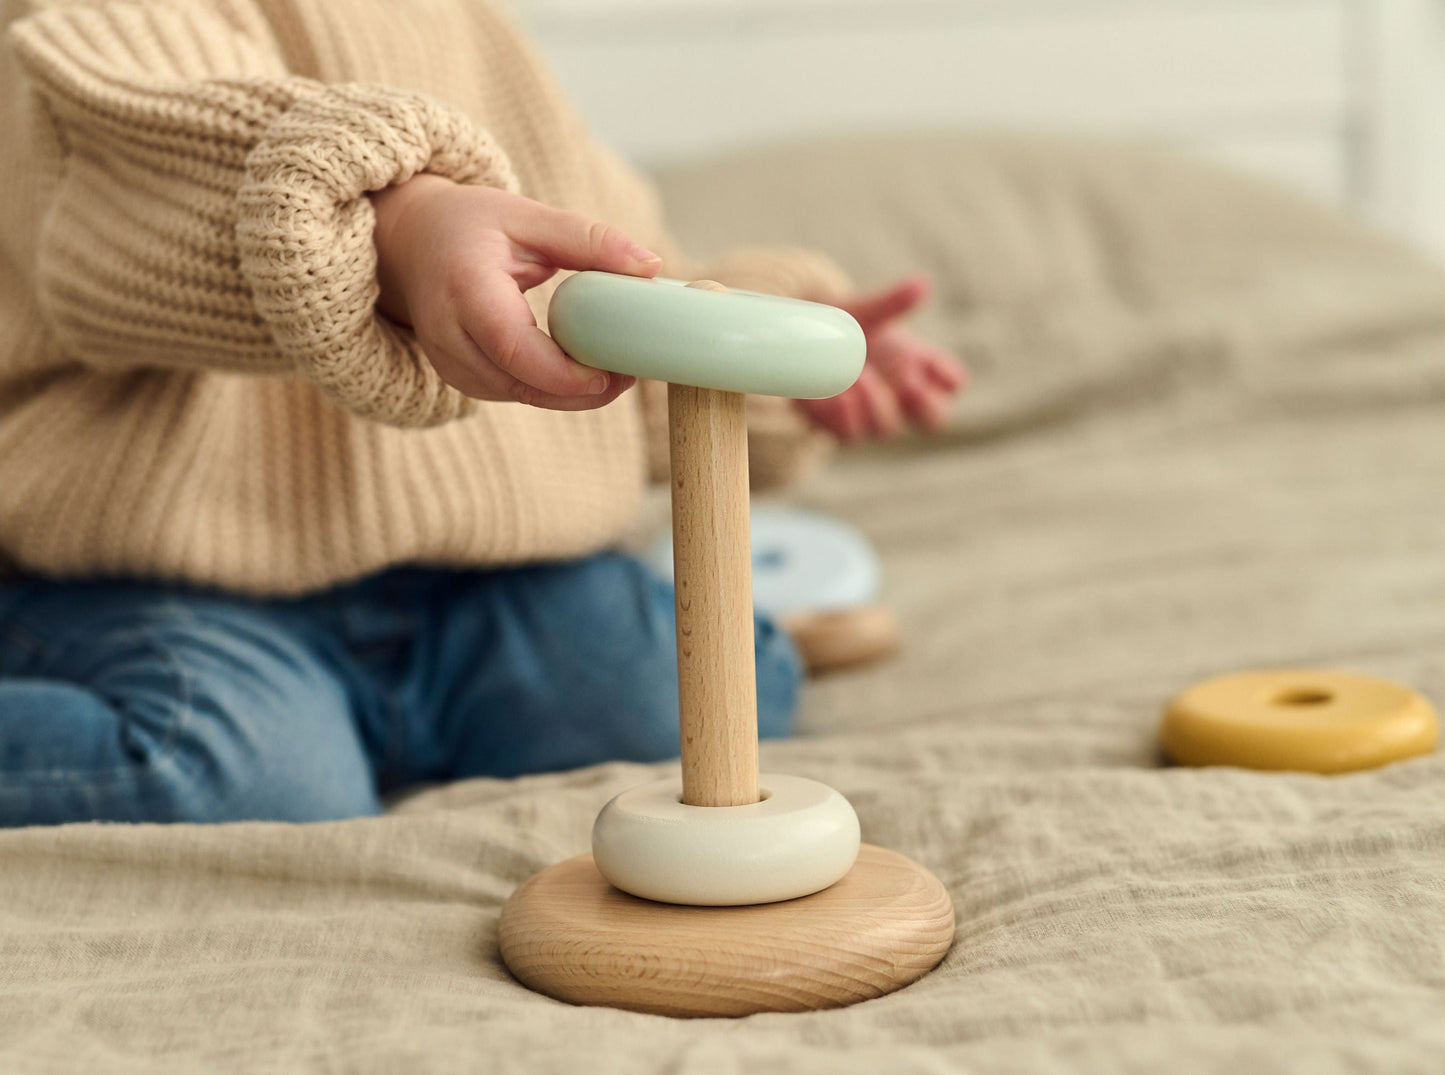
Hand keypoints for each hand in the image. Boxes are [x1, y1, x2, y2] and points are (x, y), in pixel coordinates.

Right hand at [371, 175, 661, 409]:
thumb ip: (589, 239)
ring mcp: (448, 362)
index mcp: (464, 287)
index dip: (562, 371)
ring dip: (570, 395)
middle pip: (518, 384)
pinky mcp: (458, 377)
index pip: (511, 345)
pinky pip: (512, 393)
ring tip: (616, 371)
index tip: (612, 373)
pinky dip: (550, 389)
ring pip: (519, 396)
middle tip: (630, 376)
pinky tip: (582, 372)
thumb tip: (650, 266)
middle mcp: (447, 333)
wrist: (410, 243)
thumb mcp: (527, 217)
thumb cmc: (469, 225)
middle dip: (579, 392)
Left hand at [794, 275, 965, 441]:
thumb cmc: (842, 327)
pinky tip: (838, 395)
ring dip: (877, 405)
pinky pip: (850, 434)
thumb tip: (921, 283)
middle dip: (922, 403)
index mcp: (917, 368)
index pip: (951, 383)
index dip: (949, 378)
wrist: (796, 343)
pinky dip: (845, 417)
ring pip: (888, 428)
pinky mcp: (841, 427)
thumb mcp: (865, 312)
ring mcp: (873, 416)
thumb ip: (891, 303)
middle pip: (933, 418)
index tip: (933, 363)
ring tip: (860, 376)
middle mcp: (901, 398)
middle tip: (909, 383)